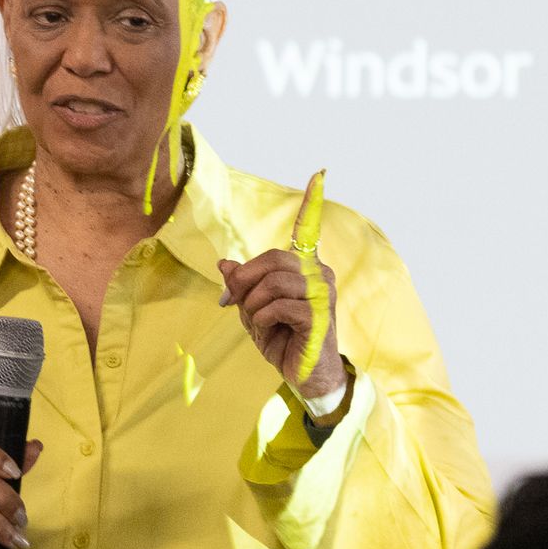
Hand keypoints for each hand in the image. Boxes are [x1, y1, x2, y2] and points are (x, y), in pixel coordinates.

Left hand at [218, 169, 346, 399]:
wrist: (304, 376)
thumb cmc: (283, 339)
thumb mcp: (254, 310)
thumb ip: (242, 286)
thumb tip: (225, 264)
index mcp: (305, 267)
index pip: (309, 229)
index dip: (313, 202)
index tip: (319, 172)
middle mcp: (319, 273)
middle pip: (272, 259)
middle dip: (245, 280)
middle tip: (235, 302)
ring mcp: (323, 294)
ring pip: (274, 282)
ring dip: (254, 304)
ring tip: (257, 321)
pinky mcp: (320, 315)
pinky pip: (278, 305)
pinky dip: (262, 319)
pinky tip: (268, 330)